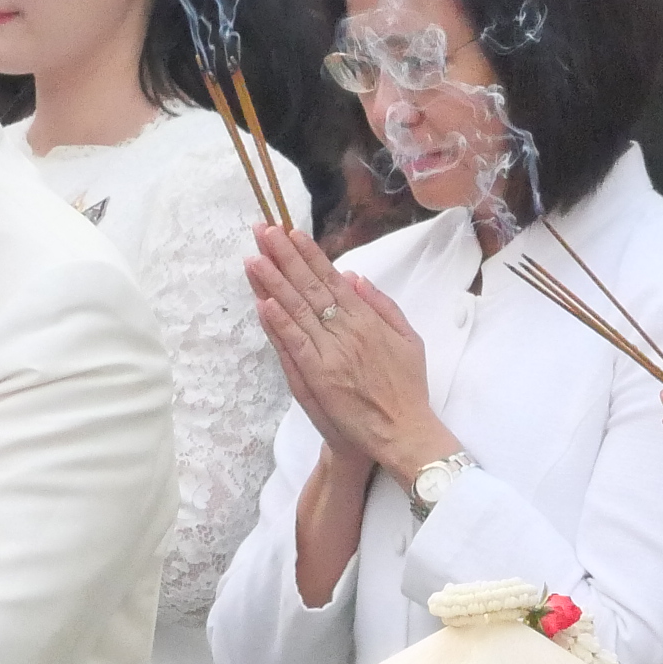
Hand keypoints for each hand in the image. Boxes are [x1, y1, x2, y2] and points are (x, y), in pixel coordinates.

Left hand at [246, 223, 451, 483]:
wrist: (403, 432)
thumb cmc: (407, 388)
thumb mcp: (408, 339)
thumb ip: (383, 306)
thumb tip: (356, 277)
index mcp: (367, 319)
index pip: (331, 279)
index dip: (309, 255)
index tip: (289, 233)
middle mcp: (347, 329)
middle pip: (310, 287)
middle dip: (284, 257)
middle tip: (262, 231)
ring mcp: (331, 352)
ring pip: (297, 310)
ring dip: (273, 282)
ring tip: (254, 257)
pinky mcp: (318, 376)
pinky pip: (295, 343)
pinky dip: (278, 322)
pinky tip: (263, 301)